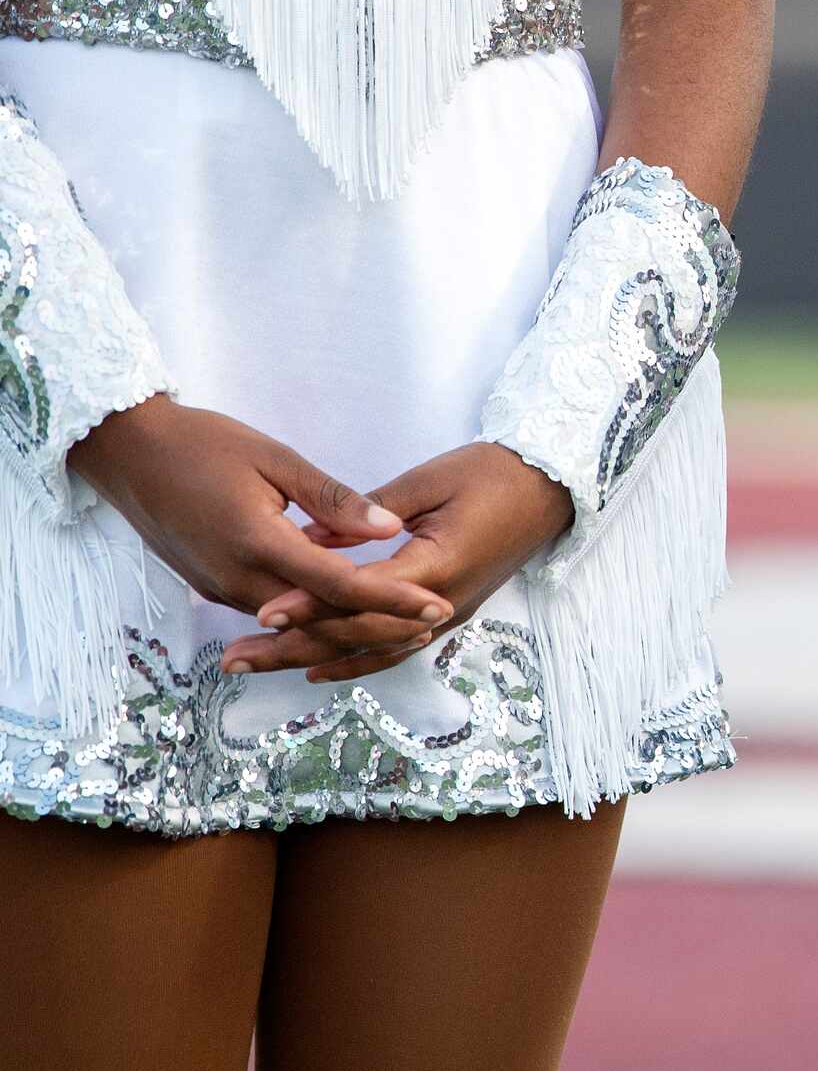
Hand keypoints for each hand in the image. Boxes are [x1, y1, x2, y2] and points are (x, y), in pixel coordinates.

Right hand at [67, 396, 451, 626]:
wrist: (127, 453)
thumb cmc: (202, 443)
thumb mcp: (275, 459)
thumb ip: (333, 500)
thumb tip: (390, 529)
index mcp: (258, 543)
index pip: (340, 586)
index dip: (393, 600)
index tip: (436, 606)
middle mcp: (237, 579)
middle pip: (320, 619)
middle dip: (380, 625)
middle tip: (434, 621)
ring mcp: (220, 589)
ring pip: (295, 625)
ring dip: (347, 627)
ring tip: (403, 624)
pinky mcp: (212, 587)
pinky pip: (272, 614)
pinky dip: (311, 619)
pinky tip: (346, 614)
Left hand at [221, 443, 573, 684]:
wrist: (551, 488)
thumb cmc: (492, 473)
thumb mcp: (428, 481)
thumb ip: (366, 511)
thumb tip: (309, 536)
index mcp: (437, 566)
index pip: (360, 594)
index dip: (310, 604)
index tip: (261, 613)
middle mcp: (442, 604)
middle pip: (357, 636)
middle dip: (293, 647)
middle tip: (235, 657)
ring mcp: (448, 615)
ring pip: (371, 650)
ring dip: (311, 660)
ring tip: (256, 666)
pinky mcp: (449, 613)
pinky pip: (394, 649)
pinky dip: (354, 662)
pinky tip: (316, 669)